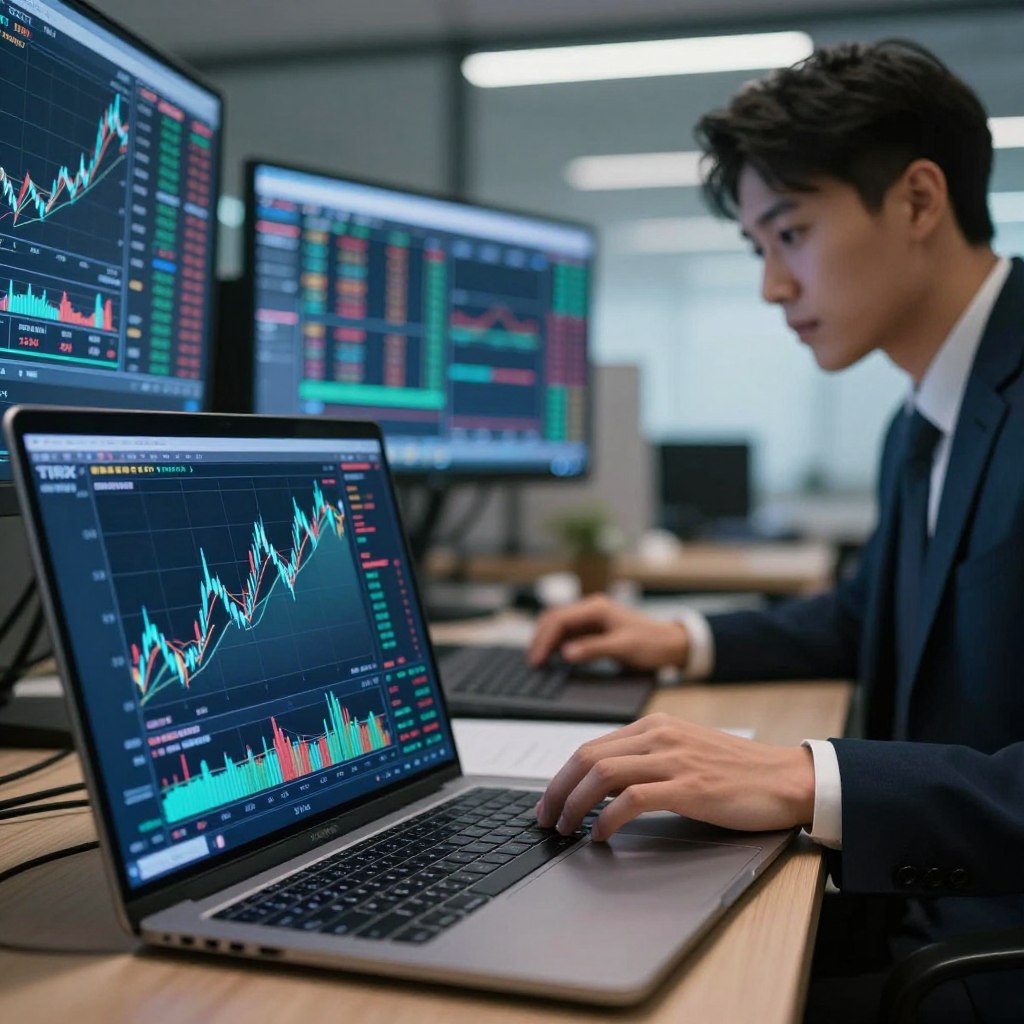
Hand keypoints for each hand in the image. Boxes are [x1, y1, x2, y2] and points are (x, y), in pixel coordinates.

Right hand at [528, 594, 688, 670]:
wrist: (672, 644)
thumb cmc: (652, 644)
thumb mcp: (623, 648)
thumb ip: (594, 649)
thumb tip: (565, 653)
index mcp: (596, 608)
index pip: (559, 620)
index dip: (544, 640)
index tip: (537, 660)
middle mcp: (591, 609)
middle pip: (554, 619)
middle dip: (540, 639)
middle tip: (533, 663)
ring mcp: (591, 619)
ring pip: (558, 626)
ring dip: (547, 641)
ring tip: (538, 661)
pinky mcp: (593, 629)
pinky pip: (568, 634)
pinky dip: (557, 644)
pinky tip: (552, 658)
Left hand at [535, 712, 815, 839]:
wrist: (787, 778)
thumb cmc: (737, 771)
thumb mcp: (684, 752)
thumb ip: (645, 760)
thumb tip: (601, 785)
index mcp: (655, 726)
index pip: (591, 746)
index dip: (562, 776)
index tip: (549, 801)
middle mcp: (659, 736)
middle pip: (588, 757)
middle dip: (558, 790)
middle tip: (546, 819)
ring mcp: (674, 759)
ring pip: (603, 775)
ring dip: (575, 805)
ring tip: (566, 829)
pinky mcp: (689, 786)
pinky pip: (632, 799)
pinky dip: (607, 819)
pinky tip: (600, 835)